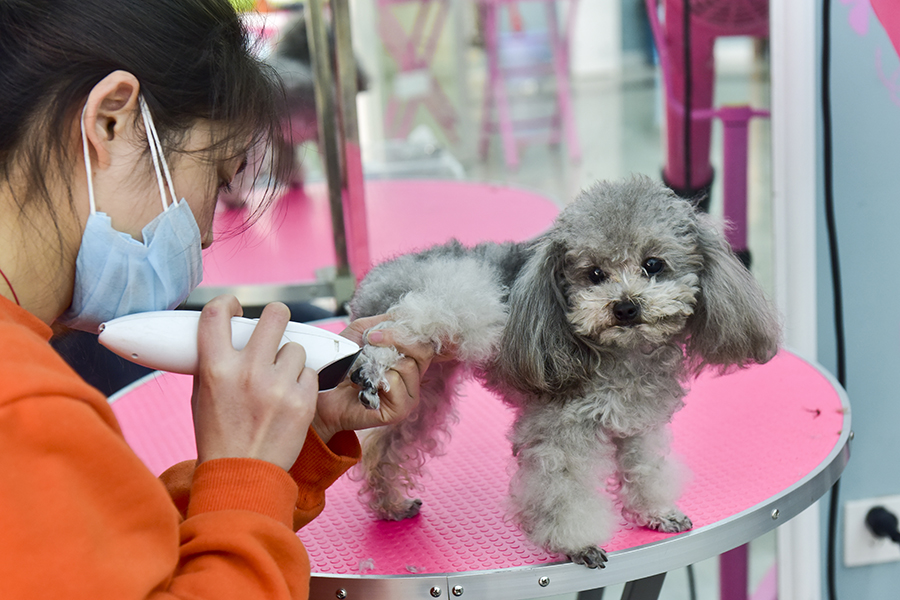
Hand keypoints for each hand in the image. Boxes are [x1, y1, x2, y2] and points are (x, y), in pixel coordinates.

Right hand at [191, 295, 318, 470]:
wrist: (241, 477)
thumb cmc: (218, 436)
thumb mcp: (202, 396)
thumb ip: (213, 363)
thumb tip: (224, 334)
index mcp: (216, 369)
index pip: (217, 314)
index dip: (227, 303)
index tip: (235, 307)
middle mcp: (247, 372)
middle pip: (275, 315)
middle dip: (276, 317)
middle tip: (275, 325)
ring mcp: (278, 387)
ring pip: (295, 348)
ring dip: (289, 359)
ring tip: (279, 379)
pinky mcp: (303, 401)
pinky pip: (309, 373)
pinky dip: (302, 382)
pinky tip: (290, 397)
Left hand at [311, 315, 434, 443]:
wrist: (321, 392)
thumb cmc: (339, 365)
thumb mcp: (360, 333)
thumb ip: (383, 322)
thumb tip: (403, 314)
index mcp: (408, 360)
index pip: (424, 341)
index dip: (406, 331)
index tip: (377, 332)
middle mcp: (412, 378)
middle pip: (423, 352)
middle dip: (396, 340)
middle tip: (371, 341)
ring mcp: (408, 396)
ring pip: (409, 367)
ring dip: (382, 362)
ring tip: (363, 370)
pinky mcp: (400, 411)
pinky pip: (397, 384)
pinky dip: (380, 379)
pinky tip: (364, 385)